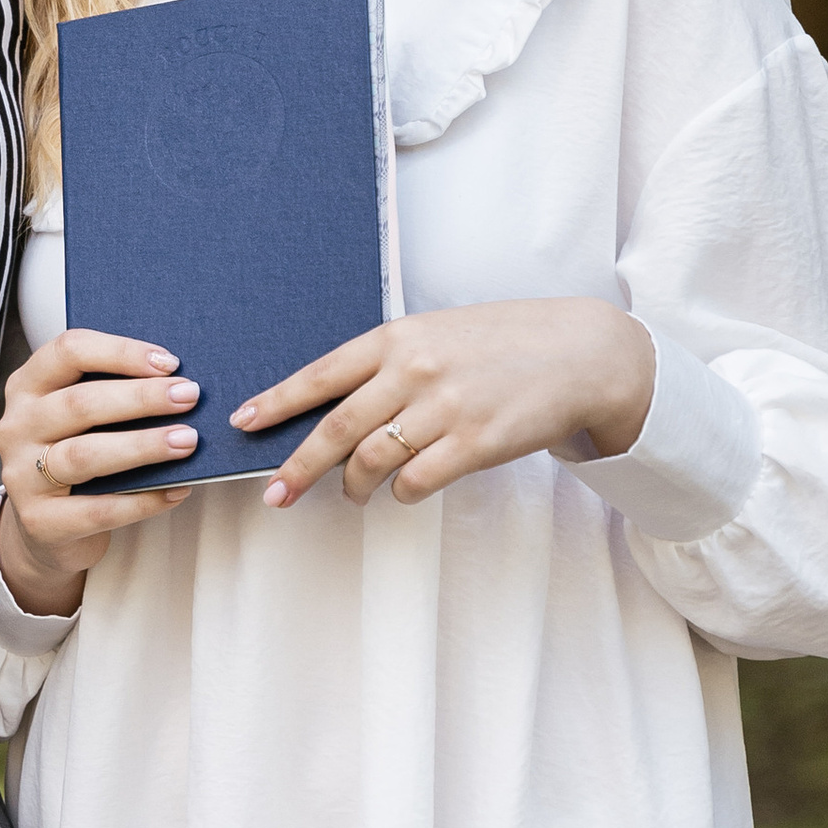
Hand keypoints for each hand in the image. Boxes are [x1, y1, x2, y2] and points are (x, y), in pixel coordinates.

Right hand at [0, 330, 199, 611]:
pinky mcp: (40, 520)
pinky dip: (143, 500)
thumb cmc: (73, 455)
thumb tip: (178, 386)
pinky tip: (176, 490)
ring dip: (143, 445)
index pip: (68, 352)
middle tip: (188, 397)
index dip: (121, 352)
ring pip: (85, 454)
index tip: (169, 362)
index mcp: (28, 387)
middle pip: (80, 403)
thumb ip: (112, 394)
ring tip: (186, 441)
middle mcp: (17, 427)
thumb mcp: (79, 417)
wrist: (45, 528)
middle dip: (141, 397)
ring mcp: (22, 476)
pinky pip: (98, 509)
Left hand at [235, 298, 656, 507]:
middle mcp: (415, 371)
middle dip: (296, 467)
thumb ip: (391, 364)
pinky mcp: (474, 444)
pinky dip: (399, 492)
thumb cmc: (507, 343)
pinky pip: (414, 482)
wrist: (582, 354)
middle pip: (335, 429)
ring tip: (353, 494)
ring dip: (353, 487)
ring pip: (370, 462)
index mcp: (399, 339)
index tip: (245, 422)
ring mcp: (444, 409)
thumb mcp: (440, 333)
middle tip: (276, 493)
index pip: (320, 374)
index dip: (277, 402)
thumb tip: (339, 407)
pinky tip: (402, 489)